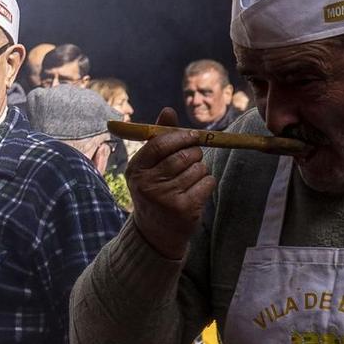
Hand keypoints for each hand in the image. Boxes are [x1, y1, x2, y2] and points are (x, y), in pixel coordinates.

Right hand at [126, 107, 212, 259]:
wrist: (156, 232)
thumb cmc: (156, 191)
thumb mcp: (150, 166)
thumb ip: (159, 138)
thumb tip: (168, 110)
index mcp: (136, 169)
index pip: (160, 143)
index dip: (180, 137)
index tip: (192, 137)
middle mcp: (147, 184)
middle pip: (183, 155)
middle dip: (194, 154)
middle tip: (191, 162)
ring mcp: (165, 198)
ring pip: (198, 168)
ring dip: (200, 171)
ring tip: (189, 182)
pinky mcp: (183, 209)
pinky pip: (207, 182)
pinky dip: (206, 184)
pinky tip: (195, 193)